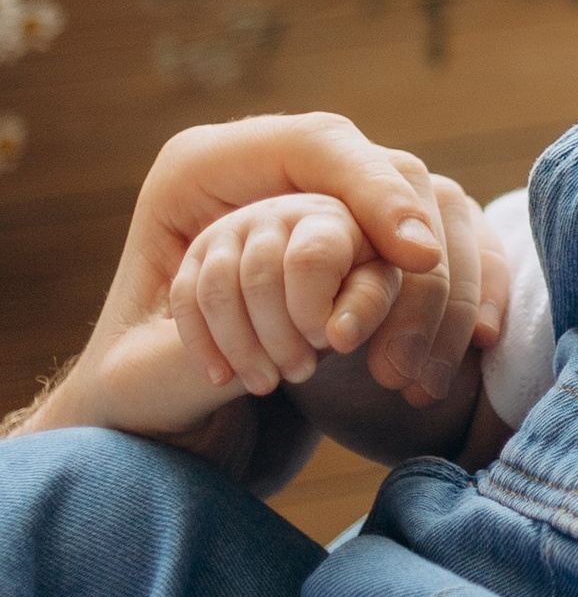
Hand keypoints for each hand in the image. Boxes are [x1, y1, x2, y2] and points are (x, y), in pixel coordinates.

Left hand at [12, 116, 509, 489]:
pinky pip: (453, 246)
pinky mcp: (370, 247)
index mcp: (202, 171)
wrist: (151, 422)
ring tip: (416, 382)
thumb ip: (215, 318)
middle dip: (417, 262)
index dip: (374, 191)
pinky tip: (477, 341)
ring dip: (445, 294)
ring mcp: (333, 205)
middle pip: (389, 173)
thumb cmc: (135, 390)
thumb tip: (322, 277)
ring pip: (435, 209)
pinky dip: (472, 289)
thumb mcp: (142, 362)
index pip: (315, 144)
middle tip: (402, 359)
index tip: (415, 255)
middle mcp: (277, 174)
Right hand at [169, 194, 383, 399]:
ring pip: (217, 290)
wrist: (310, 276)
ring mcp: (229, 231)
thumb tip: (339, 336)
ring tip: (266, 383)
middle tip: (300, 374)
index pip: (309, 259)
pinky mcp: (198, 256)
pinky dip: (201, 344)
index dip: (313, 311)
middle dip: (279, 339)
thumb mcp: (372, 289)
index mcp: (325, 215)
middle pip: (260, 278)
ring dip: (240, 347)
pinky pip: (186, 299)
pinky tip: (221, 378)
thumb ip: (366, 305)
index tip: (327, 343)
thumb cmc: (349, 280)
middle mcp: (273, 213)